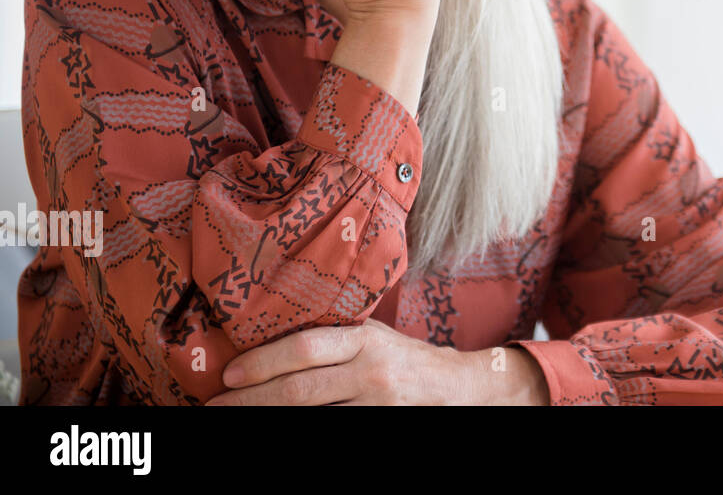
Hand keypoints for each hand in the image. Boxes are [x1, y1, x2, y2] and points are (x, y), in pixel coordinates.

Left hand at [205, 318, 549, 404]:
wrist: (461, 388)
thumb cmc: (407, 358)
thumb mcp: (375, 336)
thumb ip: (334, 337)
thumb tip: (270, 342)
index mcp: (366, 340)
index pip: (304, 349)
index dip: (262, 364)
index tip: (228, 376)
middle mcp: (371, 372)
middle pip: (298, 391)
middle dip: (249, 402)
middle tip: (213, 409)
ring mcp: (377, 406)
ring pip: (311, 419)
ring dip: (268, 421)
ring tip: (237, 421)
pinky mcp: (381, 428)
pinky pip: (334, 435)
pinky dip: (299, 433)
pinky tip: (277, 431)